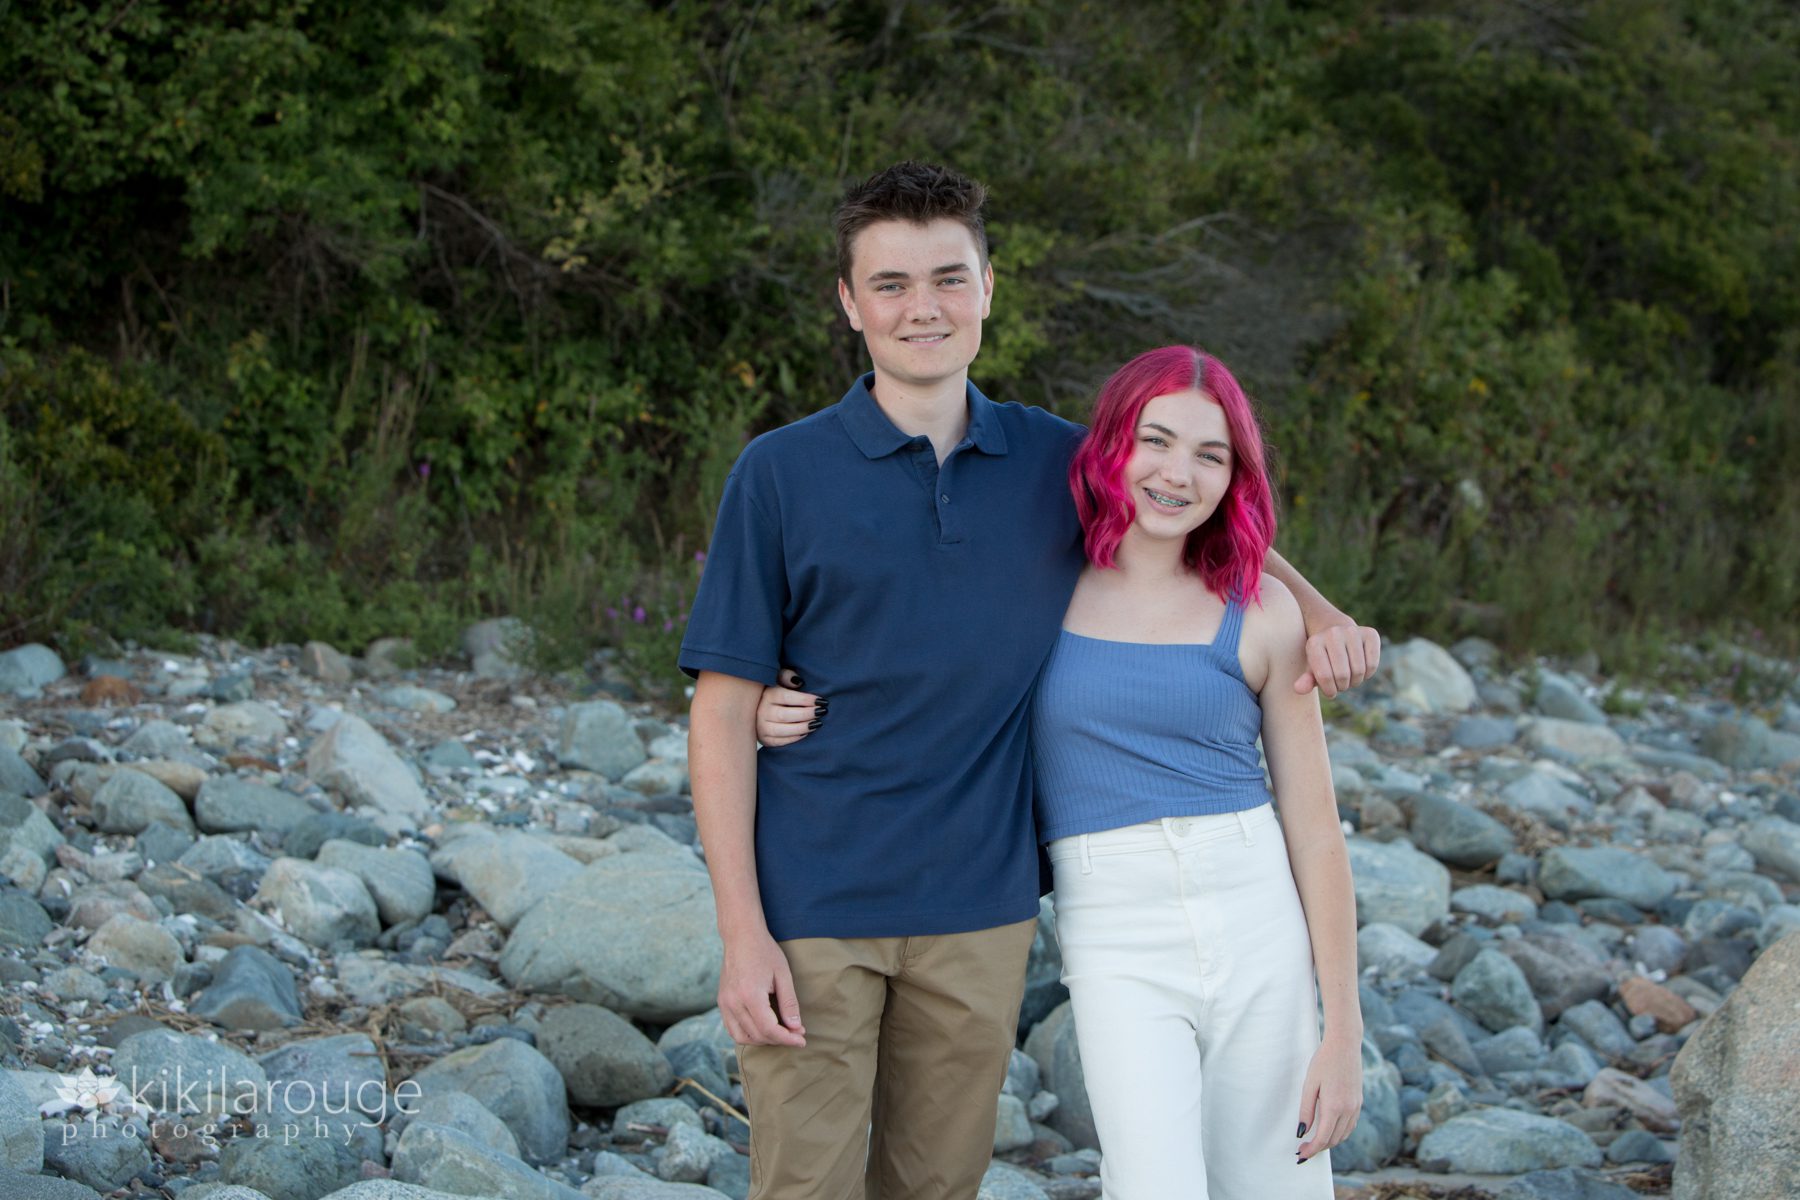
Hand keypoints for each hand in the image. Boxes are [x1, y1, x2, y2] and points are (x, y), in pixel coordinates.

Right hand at [718, 927, 806, 1046]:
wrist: (741, 936)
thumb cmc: (764, 952)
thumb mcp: (783, 975)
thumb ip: (789, 1003)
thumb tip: (795, 1028)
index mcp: (750, 995)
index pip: (769, 1029)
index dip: (787, 1038)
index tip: (802, 1040)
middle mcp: (733, 1002)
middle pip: (757, 1035)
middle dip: (779, 1039)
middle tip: (796, 1033)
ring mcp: (724, 1003)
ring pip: (742, 1037)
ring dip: (763, 1040)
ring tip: (779, 1033)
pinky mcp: (721, 1002)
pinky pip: (732, 1029)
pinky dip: (747, 1035)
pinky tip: (762, 1029)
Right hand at [755, 667, 824, 746]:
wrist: (759, 709)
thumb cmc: (776, 692)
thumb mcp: (778, 679)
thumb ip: (787, 676)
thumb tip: (799, 681)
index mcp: (767, 695)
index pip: (786, 697)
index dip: (805, 699)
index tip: (821, 701)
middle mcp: (762, 711)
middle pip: (785, 715)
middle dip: (806, 714)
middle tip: (822, 712)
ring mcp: (761, 727)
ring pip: (782, 730)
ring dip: (802, 727)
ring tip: (817, 723)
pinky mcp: (765, 739)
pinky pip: (781, 741)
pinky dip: (795, 738)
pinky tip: (806, 732)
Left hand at [1294, 622, 1380, 697]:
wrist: (1335, 630)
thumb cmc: (1323, 656)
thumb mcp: (1313, 667)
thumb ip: (1307, 680)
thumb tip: (1298, 689)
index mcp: (1314, 643)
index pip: (1325, 676)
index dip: (1329, 690)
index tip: (1330, 691)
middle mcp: (1333, 633)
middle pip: (1342, 675)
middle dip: (1342, 687)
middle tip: (1340, 684)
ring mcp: (1352, 631)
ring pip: (1359, 671)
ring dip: (1355, 682)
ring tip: (1349, 677)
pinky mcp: (1370, 633)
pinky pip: (1373, 664)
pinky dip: (1368, 674)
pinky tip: (1361, 670)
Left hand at [1294, 1034, 1361, 1163]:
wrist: (1345, 1045)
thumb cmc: (1323, 1061)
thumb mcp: (1310, 1085)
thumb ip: (1306, 1110)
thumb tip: (1302, 1132)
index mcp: (1334, 1106)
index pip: (1323, 1138)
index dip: (1311, 1150)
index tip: (1300, 1155)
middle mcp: (1348, 1110)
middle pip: (1334, 1140)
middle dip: (1318, 1148)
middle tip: (1303, 1149)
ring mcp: (1356, 1106)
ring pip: (1343, 1135)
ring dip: (1329, 1142)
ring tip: (1314, 1141)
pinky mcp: (1359, 1102)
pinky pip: (1350, 1125)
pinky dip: (1339, 1132)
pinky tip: (1329, 1129)